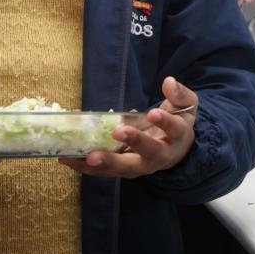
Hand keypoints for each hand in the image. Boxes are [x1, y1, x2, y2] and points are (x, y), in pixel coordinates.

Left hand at [60, 77, 198, 177]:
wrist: (176, 150)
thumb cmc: (178, 123)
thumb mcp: (186, 106)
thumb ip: (179, 94)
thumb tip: (169, 82)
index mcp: (177, 137)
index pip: (174, 129)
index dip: (164, 122)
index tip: (153, 113)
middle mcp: (160, 156)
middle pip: (148, 153)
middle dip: (133, 143)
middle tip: (117, 133)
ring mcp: (141, 166)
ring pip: (123, 168)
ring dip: (105, 163)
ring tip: (86, 155)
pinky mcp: (123, 170)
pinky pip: (105, 171)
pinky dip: (86, 167)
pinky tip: (68, 159)